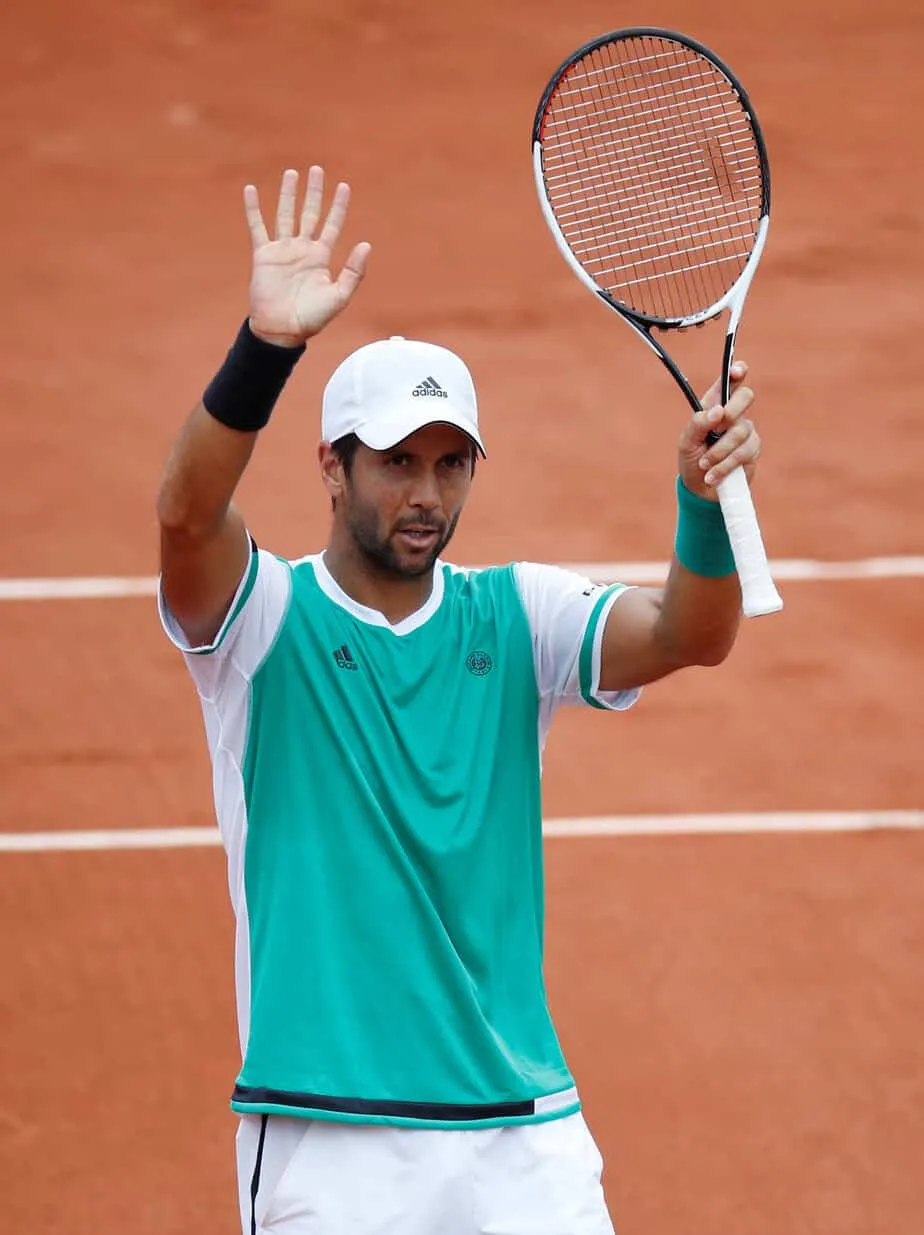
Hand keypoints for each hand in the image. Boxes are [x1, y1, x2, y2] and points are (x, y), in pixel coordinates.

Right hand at [244, 166, 370, 346]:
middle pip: (309, 213)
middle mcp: (302, 250)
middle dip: (314, 192)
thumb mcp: (339, 296)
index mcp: (321, 258)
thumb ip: (354, 272)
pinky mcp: (263, 254)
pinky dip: (253, 209)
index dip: (338, 206)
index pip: (332, 225)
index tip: (344, 186)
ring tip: (292, 173)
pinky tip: (251, 190)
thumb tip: (366, 244)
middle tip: (317, 170)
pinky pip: (257, 227)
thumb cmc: (312, 318)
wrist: (282, 329)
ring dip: (288, 194)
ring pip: (285, 215)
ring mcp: (282, 250)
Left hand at [677, 360, 760, 500]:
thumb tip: (718, 412)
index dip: (736, 371)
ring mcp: (745, 431)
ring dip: (719, 451)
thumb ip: (698, 424)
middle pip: (746, 396)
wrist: (700, 489)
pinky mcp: (752, 450)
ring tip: (705, 464)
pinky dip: (725, 465)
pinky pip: (744, 452)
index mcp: (714, 405)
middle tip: (717, 428)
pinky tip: (713, 475)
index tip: (737, 371)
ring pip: (742, 430)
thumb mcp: (687, 442)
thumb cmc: (692, 459)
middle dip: (732, 411)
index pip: (729, 382)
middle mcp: (732, 415)